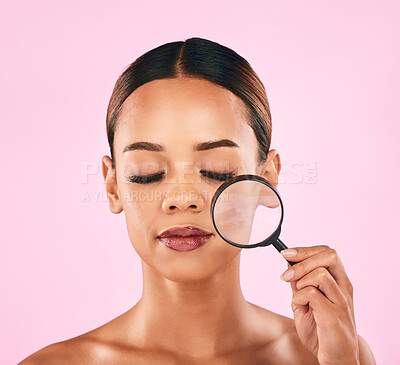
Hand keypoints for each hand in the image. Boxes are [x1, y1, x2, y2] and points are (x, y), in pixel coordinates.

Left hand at [280, 245, 359, 364]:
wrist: (336, 359)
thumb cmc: (321, 330)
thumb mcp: (305, 302)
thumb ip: (300, 284)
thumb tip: (288, 263)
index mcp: (339, 282)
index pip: (328, 253)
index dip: (305, 250)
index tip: (286, 253)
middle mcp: (344, 288)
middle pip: (329, 255)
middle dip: (302, 260)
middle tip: (285, 275)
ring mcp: (341, 301)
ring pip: (319, 274)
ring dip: (300, 282)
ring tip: (298, 299)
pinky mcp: (333, 316)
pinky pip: (312, 294)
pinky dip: (299, 298)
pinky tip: (301, 309)